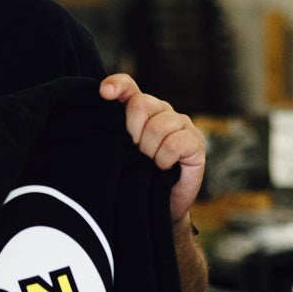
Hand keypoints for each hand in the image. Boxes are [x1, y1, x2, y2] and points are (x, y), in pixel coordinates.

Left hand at [99, 73, 205, 223]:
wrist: (159, 206)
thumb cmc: (136, 176)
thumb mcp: (119, 152)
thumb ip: (111, 131)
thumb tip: (97, 113)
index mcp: (141, 109)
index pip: (128, 86)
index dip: (116, 85)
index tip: (104, 93)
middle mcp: (162, 111)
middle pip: (141, 104)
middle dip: (132, 133)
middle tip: (134, 152)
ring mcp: (181, 124)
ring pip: (157, 126)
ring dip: (148, 151)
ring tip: (149, 164)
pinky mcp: (196, 141)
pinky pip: (173, 144)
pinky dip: (164, 160)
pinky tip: (164, 168)